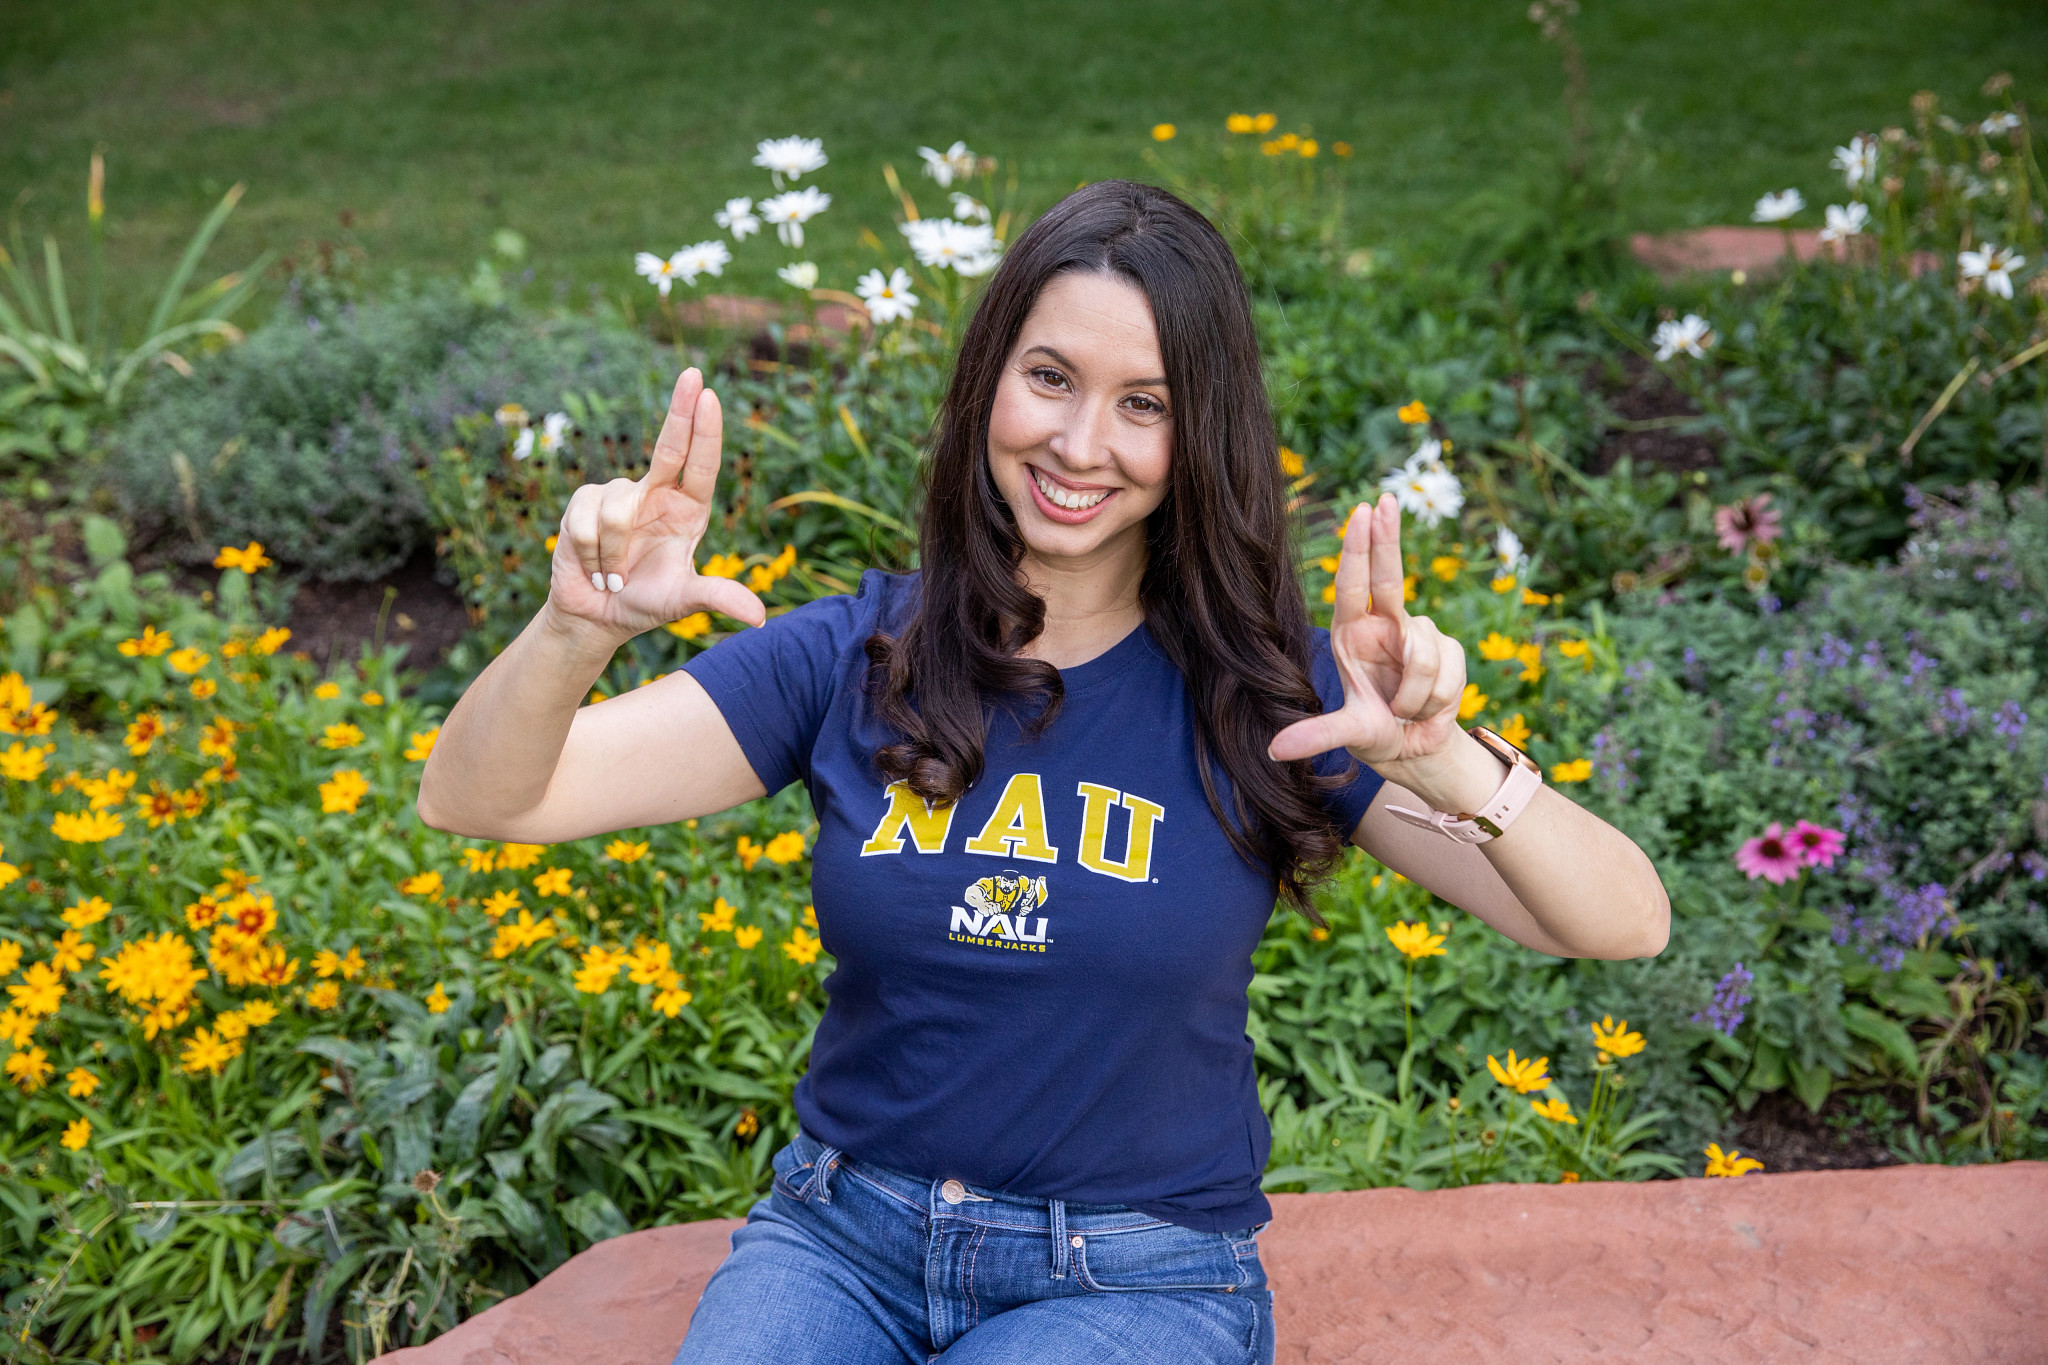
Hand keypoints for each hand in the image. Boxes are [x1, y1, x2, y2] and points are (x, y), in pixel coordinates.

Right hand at [545, 368, 767, 644]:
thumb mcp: (684, 602)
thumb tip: (760, 617)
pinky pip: (588, 522)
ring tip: (614, 575)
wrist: (596, 615)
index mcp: (687, 509)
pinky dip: (591, 554)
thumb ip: (717, 598)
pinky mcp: (584, 503)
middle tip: (693, 372)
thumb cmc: (645, 603)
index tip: (710, 395)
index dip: (705, 430)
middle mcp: (656, 494)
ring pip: (618, 511)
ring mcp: (619, 495)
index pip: (700, 464)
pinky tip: (592, 566)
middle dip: (680, 408)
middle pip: (669, 444)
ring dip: (615, 555)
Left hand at [1268, 491, 1468, 775]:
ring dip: (1414, 693)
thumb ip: (1316, 737)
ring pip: (1421, 649)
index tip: (1362, 512)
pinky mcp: (1450, 651)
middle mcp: (1385, 626)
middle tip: (1385, 498)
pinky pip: (1446, 669)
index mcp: (1353, 634)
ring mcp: (1420, 635)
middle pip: (1390, 576)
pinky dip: (1436, 699)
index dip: (1358, 549)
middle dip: (1388, 538)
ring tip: (1405, 710)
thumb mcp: (1347, 735)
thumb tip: (1274, 751)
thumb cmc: (1376, 734)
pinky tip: (1429, 708)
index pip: (1353, 585)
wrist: (1418, 752)